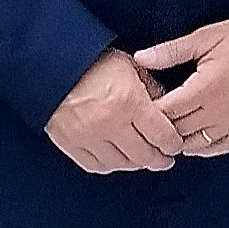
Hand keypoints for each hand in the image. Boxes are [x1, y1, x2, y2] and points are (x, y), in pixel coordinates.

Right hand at [44, 48, 182, 173]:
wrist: (53, 65)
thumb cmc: (93, 61)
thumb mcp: (131, 66)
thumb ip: (151, 89)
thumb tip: (166, 108)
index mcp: (130, 101)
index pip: (162, 135)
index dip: (173, 145)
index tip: (176, 146)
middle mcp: (110, 122)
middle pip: (143, 155)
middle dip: (159, 160)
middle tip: (164, 159)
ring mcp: (88, 135)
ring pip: (120, 163)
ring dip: (135, 164)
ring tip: (142, 160)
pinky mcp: (69, 142)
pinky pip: (94, 165)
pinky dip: (109, 166)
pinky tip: (116, 160)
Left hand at [134, 18, 228, 157]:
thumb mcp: (207, 37)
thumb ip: (172, 51)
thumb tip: (141, 58)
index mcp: (206, 88)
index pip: (166, 111)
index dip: (148, 110)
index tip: (140, 105)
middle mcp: (220, 110)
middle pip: (177, 130)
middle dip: (160, 126)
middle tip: (148, 120)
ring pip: (195, 143)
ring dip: (179, 138)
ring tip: (168, 130)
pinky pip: (219, 147)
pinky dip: (202, 148)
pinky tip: (193, 141)